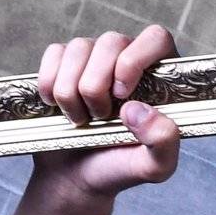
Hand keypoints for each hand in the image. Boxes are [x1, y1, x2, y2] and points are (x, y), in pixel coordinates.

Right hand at [31, 25, 180, 201]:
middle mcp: (130, 60)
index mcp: (162, 79)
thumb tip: (138, 109)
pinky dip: (51, 84)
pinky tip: (58, 107)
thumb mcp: (154, 167)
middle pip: (112, 41)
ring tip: (82, 120)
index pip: (157, 39)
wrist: (77, 176)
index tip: (121, 93)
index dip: (135, 59)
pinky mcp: (65, 62)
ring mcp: (96, 58)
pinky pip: (54, 53)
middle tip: (101, 117)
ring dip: (73, 91)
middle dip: (98, 85)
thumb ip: (164, 142)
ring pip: (79, 48)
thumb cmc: (121, 168)